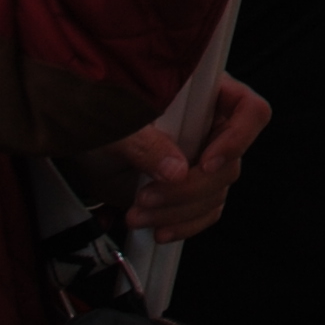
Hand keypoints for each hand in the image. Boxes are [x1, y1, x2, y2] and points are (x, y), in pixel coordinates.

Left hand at [73, 76, 272, 243]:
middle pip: (231, 163)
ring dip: (178, 211)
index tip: (204, 162)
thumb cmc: (93, 117)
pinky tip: (157, 230)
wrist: (76, 149)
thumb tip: (176, 171)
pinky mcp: (187, 189)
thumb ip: (145, 142)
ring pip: (216, 194)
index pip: (249, 111)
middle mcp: (210, 126)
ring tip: (137, 213)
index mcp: (205, 94)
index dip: (237, 138)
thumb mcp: (114, 122)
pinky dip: (183, 225)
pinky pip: (205, 213)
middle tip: (150, 195)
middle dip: (190, 188)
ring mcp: (200, 160)